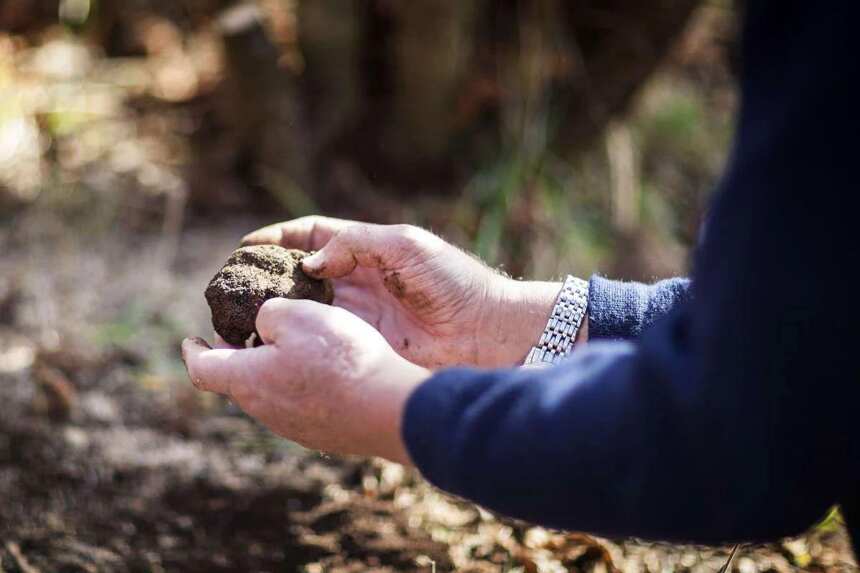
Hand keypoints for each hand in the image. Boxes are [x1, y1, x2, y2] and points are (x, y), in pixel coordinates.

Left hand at [181, 298, 429, 462]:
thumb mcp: (298, 315)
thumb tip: (264, 325)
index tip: (190, 339)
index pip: (202, 368)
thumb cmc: (341, 358)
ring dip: (273, 365)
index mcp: (248, 380)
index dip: (192, 351)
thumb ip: (269, 313)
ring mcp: (294, 426)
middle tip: (250, 328)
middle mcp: (265, 409)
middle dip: (239, 352)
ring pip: (272, 390)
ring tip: (295, 341)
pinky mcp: (323, 432)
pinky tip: (328, 365)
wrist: (389, 408)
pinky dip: (301, 380)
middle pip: (239, 378)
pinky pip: (301, 402)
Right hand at [243, 216, 571, 367]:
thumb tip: (311, 261)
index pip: (311, 238)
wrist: (488, 332)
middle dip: (264, 278)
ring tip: (238, 317)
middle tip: (230, 288)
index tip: (245, 248)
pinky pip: (320, 343)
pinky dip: (294, 342)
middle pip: (297, 276)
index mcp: (366, 252)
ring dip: (271, 312)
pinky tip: (270, 345)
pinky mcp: (362, 348)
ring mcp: (357, 318)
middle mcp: (355, 284)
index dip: (277, 240)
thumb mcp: (406, 246)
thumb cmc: (455, 283)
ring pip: (302, 311)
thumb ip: (356, 244)